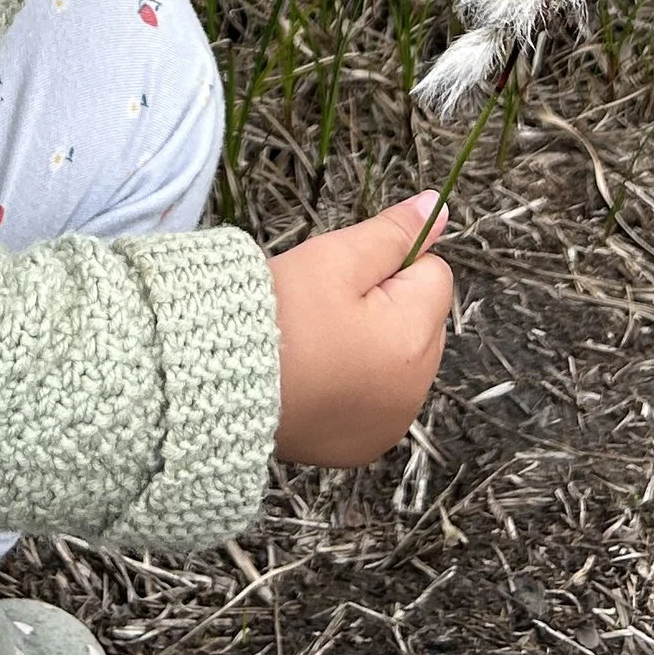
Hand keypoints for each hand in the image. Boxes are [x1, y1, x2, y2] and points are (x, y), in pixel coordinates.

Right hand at [268, 196, 452, 465]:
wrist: (216, 381)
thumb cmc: (276, 316)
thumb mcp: (335, 259)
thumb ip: (393, 233)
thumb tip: (436, 207)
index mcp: (415, 340)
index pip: (433, 274)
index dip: (388, 265)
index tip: (343, 280)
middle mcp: (415, 391)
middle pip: (422, 320)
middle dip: (387, 306)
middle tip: (324, 311)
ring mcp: (390, 424)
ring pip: (400, 359)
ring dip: (372, 346)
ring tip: (316, 344)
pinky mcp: (363, 447)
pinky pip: (377, 399)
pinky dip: (355, 385)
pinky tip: (316, 377)